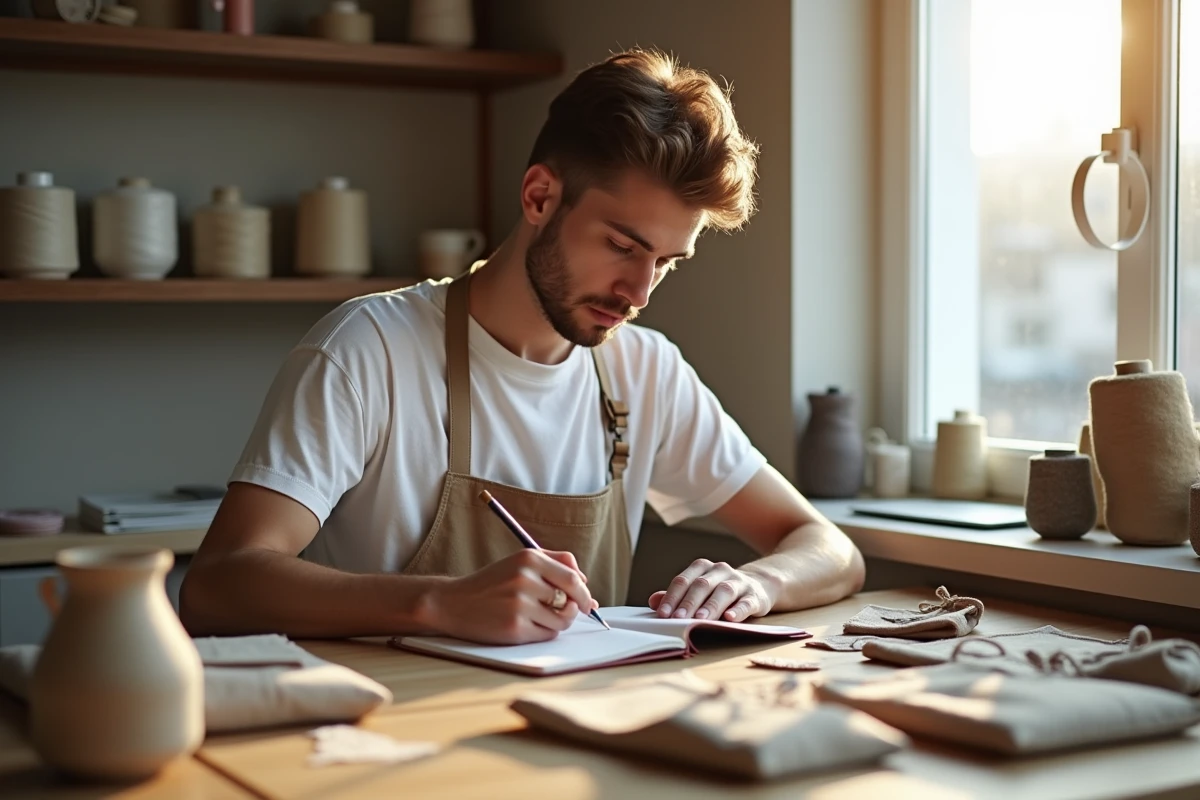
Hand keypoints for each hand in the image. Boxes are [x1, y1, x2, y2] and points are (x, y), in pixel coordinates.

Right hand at [426, 549, 595, 644]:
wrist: (453, 603)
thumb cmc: (491, 583)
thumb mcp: (519, 562)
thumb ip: (555, 563)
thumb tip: (586, 583)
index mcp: (528, 558)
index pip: (573, 577)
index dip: (585, 592)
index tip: (587, 601)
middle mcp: (524, 579)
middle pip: (572, 599)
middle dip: (579, 608)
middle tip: (577, 612)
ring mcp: (519, 605)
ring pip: (562, 620)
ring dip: (559, 622)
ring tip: (542, 617)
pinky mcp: (515, 628)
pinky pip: (548, 634)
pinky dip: (544, 632)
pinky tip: (528, 625)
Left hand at [648, 559, 773, 621]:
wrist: (757, 586)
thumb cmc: (718, 591)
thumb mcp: (697, 590)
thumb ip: (676, 596)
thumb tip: (653, 601)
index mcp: (702, 568)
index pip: (683, 581)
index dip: (672, 597)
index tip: (662, 614)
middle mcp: (720, 571)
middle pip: (701, 585)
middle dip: (688, 603)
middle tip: (678, 619)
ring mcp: (739, 582)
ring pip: (723, 591)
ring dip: (710, 606)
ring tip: (700, 619)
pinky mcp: (755, 596)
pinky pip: (746, 602)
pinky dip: (738, 610)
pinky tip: (730, 618)